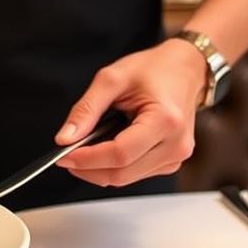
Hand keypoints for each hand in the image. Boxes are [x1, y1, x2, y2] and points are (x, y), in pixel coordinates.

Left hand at [53, 39, 206, 186]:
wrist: (184, 69)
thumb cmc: (153, 69)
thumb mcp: (112, 78)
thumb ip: (87, 109)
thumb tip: (65, 138)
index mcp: (165, 120)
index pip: (120, 154)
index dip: (87, 159)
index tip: (63, 156)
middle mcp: (176, 145)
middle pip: (122, 173)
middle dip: (88, 168)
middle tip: (65, 155)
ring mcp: (176, 156)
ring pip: (126, 178)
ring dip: (99, 168)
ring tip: (83, 147)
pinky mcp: (171, 161)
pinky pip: (135, 173)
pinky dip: (113, 166)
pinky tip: (104, 148)